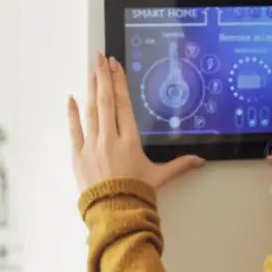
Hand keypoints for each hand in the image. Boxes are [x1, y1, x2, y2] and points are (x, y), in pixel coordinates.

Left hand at [67, 53, 205, 191]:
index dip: (119, 82)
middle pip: (106, 101)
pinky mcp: (78, 156)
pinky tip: (71, 98)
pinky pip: (74, 130)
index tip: (115, 66)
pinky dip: (71, 114)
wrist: (116, 214)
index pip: (123, 104)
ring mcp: (92, 146)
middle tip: (100, 57)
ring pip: (91, 111)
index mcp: (130, 140)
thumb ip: (179, 165)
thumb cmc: (137, 195)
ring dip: (90, 89)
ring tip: (90, 70)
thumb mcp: (160, 177)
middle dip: (103, 76)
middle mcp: (110, 138)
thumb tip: (200, 161)